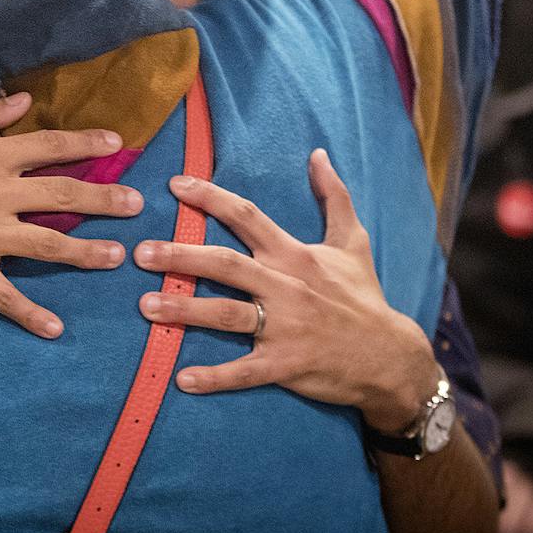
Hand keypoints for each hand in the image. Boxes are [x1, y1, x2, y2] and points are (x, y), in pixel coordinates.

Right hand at [0, 92, 141, 338]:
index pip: (50, 148)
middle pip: (63, 198)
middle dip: (104, 200)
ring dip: (87, 254)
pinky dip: (30, 315)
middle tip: (137, 205)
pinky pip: (4, 297)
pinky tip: (55, 329)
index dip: (86, 146)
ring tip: (117, 258)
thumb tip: (22, 101)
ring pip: (48, 247)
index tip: (117, 146)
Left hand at [133, 148, 434, 428]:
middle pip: (226, 265)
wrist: (392, 356)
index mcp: (295, 254)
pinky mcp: (286, 365)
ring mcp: (285, 328)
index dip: (211, 198)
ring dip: (185, 309)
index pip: (248, 218)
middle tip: (140, 251)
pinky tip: (182, 379)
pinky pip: (245, 371)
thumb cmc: (363, 296)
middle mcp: (286, 286)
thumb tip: (318, 154)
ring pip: (227, 314)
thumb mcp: (353, 242)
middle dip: (181, 256)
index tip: (175, 185)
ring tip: (146, 305)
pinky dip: (214, 377)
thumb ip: (333, 196)